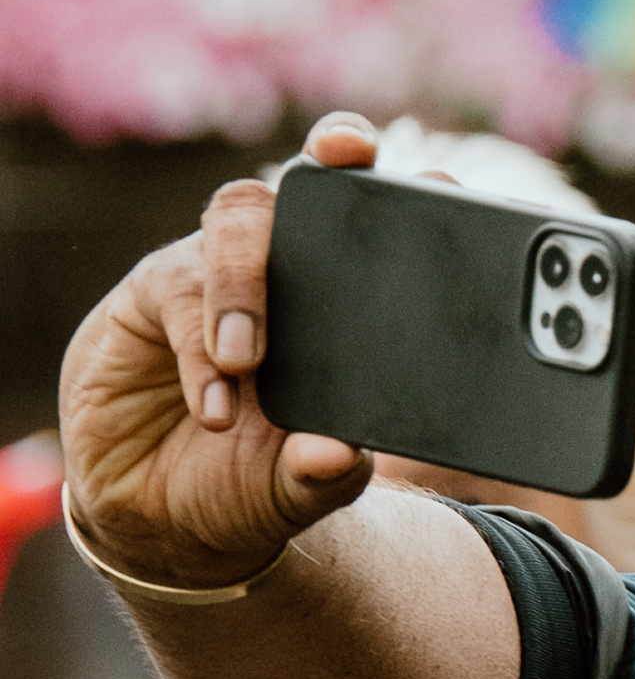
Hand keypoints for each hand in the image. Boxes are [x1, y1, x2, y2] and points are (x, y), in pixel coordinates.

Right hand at [56, 113, 383, 601]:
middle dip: (329, 164)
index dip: (408, 189)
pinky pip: (179, 292)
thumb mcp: (299, 490)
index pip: (379, 228)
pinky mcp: (154, 293)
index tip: (437, 177)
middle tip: (346, 162)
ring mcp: (215, 273)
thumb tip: (341, 455)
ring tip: (245, 360)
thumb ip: (326, 474)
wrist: (159, 515)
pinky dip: (197, 347)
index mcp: (340, 303)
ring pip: (237, 224)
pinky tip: (213, 405)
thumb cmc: (244, 480)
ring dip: (246, 282)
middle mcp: (279, 269)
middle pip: (302, 189)